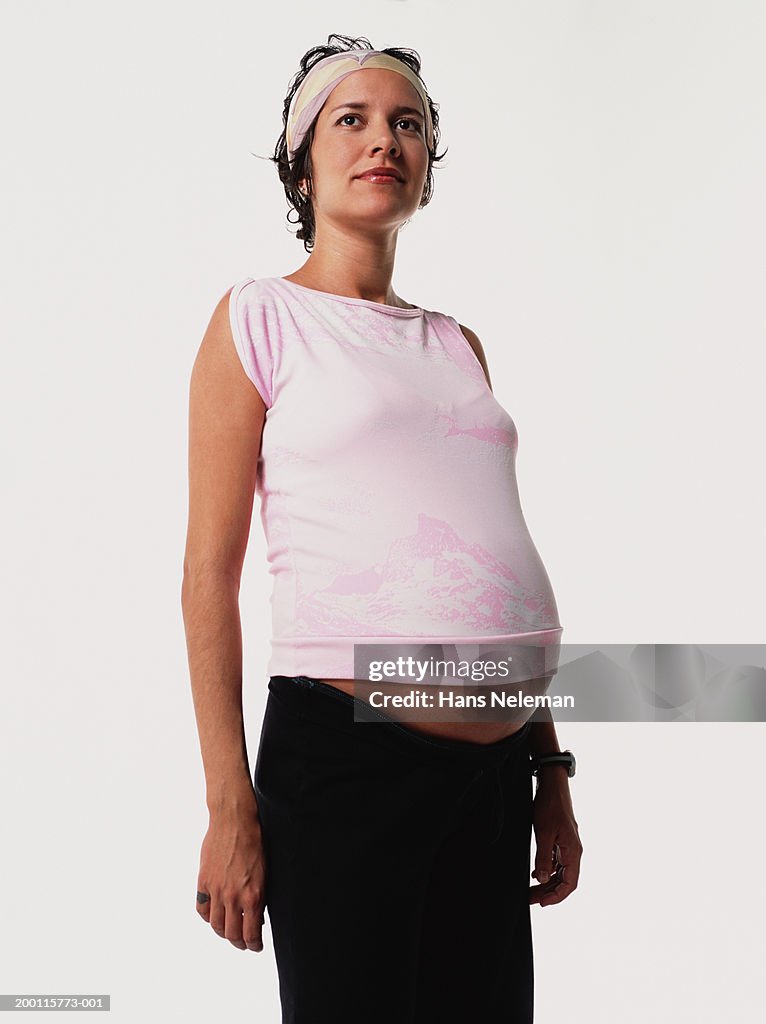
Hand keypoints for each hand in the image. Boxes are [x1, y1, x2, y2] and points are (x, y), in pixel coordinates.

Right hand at [196, 810, 266, 950]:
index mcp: (253, 896)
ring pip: (215, 925)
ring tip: (229, 931)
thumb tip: (256, 915)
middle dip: (239, 942)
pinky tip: (214, 915)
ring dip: (223, 932)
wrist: (234, 821)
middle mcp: (233, 897)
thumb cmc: (255, 842)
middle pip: (232, 934)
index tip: (256, 947)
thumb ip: (259, 896)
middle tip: (243, 942)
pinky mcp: (203, 881)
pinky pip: (202, 909)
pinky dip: (207, 917)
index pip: (250, 935)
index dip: (254, 946)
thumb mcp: (265, 872)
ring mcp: (216, 890)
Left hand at [529, 770, 581, 906]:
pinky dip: (547, 871)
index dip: (556, 897)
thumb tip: (542, 880)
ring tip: (531, 891)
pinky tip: (536, 873)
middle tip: (530, 899)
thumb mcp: (544, 833)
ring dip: (547, 884)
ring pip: (560, 873)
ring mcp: (568, 846)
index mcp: (573, 852)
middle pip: (565, 881)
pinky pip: (557, 862)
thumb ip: (544, 857)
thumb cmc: (551, 806)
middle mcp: (573, 852)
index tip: (541, 903)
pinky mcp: (561, 841)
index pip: (569, 884)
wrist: (553, 786)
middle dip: (549, 893)